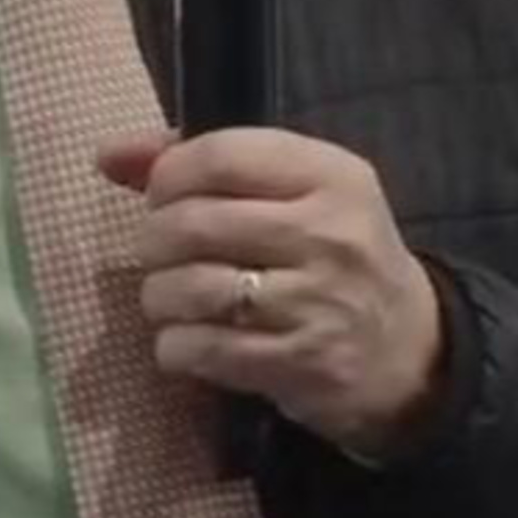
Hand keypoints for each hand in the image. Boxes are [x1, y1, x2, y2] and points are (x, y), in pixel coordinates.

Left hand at [99, 126, 445, 457]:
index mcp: (332, 175)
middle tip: (161, 254)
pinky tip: (190, 341)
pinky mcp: (300, 363)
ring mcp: (317, 302)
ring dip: (158, 297)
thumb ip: (202, 165)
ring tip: (172, 298)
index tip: (162, 197)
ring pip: (187, 288)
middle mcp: (329, 233)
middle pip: (192, 224)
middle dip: (153, 241)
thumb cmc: (332, 257)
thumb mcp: (295, 194)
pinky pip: (199, 348)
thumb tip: (108, 154)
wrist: (410, 351)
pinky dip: (175, 347)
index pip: (219, 155)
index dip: (167, 176)